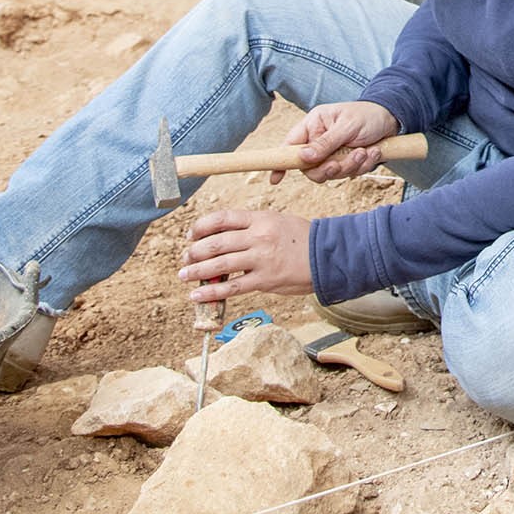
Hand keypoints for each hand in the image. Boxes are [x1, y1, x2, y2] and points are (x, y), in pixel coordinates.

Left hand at [181, 209, 313, 301]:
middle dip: (194, 252)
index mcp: (260, 218)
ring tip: (184, 276)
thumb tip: (223, 241)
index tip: (191, 235)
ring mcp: (261, 258)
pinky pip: (232, 287)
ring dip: (197, 272)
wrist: (328, 255)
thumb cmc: (301, 239)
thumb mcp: (277, 221)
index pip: (221, 218)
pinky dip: (211, 292)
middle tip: (185, 259)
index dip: (200, 227)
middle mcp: (258, 236)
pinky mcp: (265, 280)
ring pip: (219, 265)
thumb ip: (251, 228)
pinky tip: (197, 295)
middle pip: (215, 243)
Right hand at [266, 100, 401, 183]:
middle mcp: (319, 140)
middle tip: (342, 162)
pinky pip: (348, 174)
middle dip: (329, 168)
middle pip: (310, 168)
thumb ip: (326, 143)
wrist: (392, 119)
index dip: (282, 162)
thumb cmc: (368, 115)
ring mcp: (333, 153)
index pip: (290, 145)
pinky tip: (373, 152)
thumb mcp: (347, 126)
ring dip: (350, 165)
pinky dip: (362, 166)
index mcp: (314, 125)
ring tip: (365, 151)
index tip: (275, 179)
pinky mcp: (346, 161)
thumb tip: (303, 157)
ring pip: (331, 173)